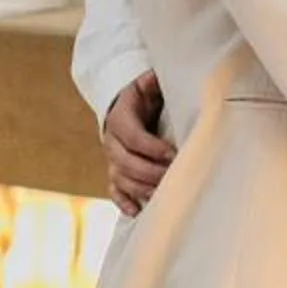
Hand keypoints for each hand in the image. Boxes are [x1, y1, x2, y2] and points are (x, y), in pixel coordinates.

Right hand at [104, 74, 176, 218]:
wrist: (126, 106)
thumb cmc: (145, 95)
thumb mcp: (148, 84)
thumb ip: (153, 81)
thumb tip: (158, 76)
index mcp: (120, 118)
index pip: (132, 136)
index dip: (151, 146)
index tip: (173, 153)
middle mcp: (112, 141)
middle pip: (125, 162)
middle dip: (150, 171)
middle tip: (174, 176)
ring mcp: (112, 159)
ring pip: (121, 178)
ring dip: (141, 188)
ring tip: (164, 194)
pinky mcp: (116, 172)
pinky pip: (114, 191)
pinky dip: (123, 202)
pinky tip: (136, 211)